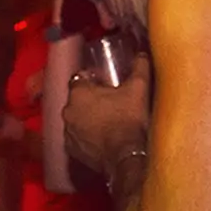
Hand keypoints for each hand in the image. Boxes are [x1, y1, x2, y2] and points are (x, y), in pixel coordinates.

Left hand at [62, 53, 151, 177]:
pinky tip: (103, 138)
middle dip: (89, 99)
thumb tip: (142, 54)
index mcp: (79, 93)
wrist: (126, 157)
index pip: (79, 78)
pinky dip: (86, 137)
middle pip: (77, 100)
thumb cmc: (129, 120)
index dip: (92, 79)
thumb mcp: (138, 89)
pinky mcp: (73, 151)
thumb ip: (139, 67)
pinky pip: (78, 138)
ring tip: (107, 120)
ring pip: (76, 119)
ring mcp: (68, 133)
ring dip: (87, 118)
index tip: (104, 82)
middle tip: (109, 101)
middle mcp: (68, 112)